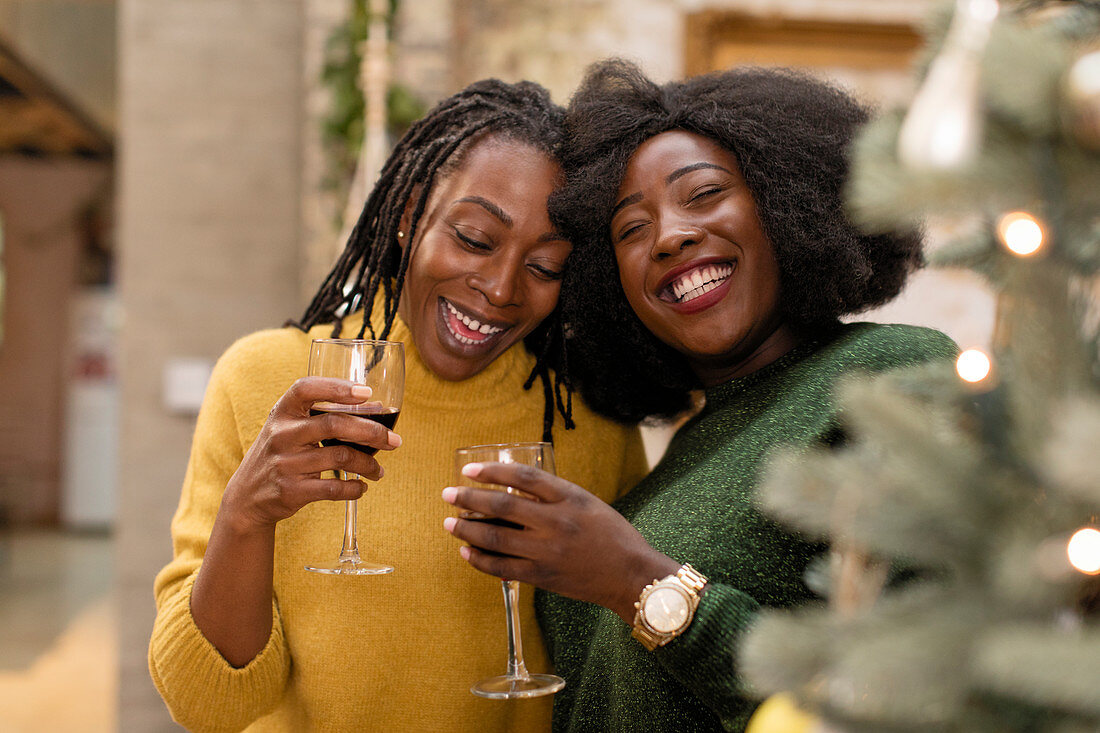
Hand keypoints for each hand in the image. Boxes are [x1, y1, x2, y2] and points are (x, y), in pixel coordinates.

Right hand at [222, 376, 401, 532]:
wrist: (247, 496)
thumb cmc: (282, 453)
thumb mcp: (291, 427)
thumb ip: (325, 414)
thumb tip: (376, 406)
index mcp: (282, 412)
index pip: (307, 388)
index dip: (337, 387)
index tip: (367, 392)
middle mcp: (281, 434)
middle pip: (334, 425)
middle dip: (371, 432)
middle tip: (394, 441)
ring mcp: (285, 463)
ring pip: (339, 458)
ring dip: (368, 464)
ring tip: (378, 469)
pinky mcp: (291, 491)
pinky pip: (332, 488)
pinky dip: (354, 488)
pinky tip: (362, 487)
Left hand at [443, 461, 678, 623]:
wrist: (631, 575)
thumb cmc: (613, 535)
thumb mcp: (587, 503)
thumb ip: (554, 496)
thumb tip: (513, 490)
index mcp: (569, 498)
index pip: (523, 478)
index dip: (492, 471)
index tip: (469, 469)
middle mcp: (556, 522)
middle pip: (502, 506)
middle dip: (469, 499)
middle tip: (448, 495)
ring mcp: (547, 551)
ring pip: (496, 537)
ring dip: (467, 528)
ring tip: (449, 523)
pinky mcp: (542, 576)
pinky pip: (501, 567)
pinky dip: (479, 559)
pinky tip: (466, 551)